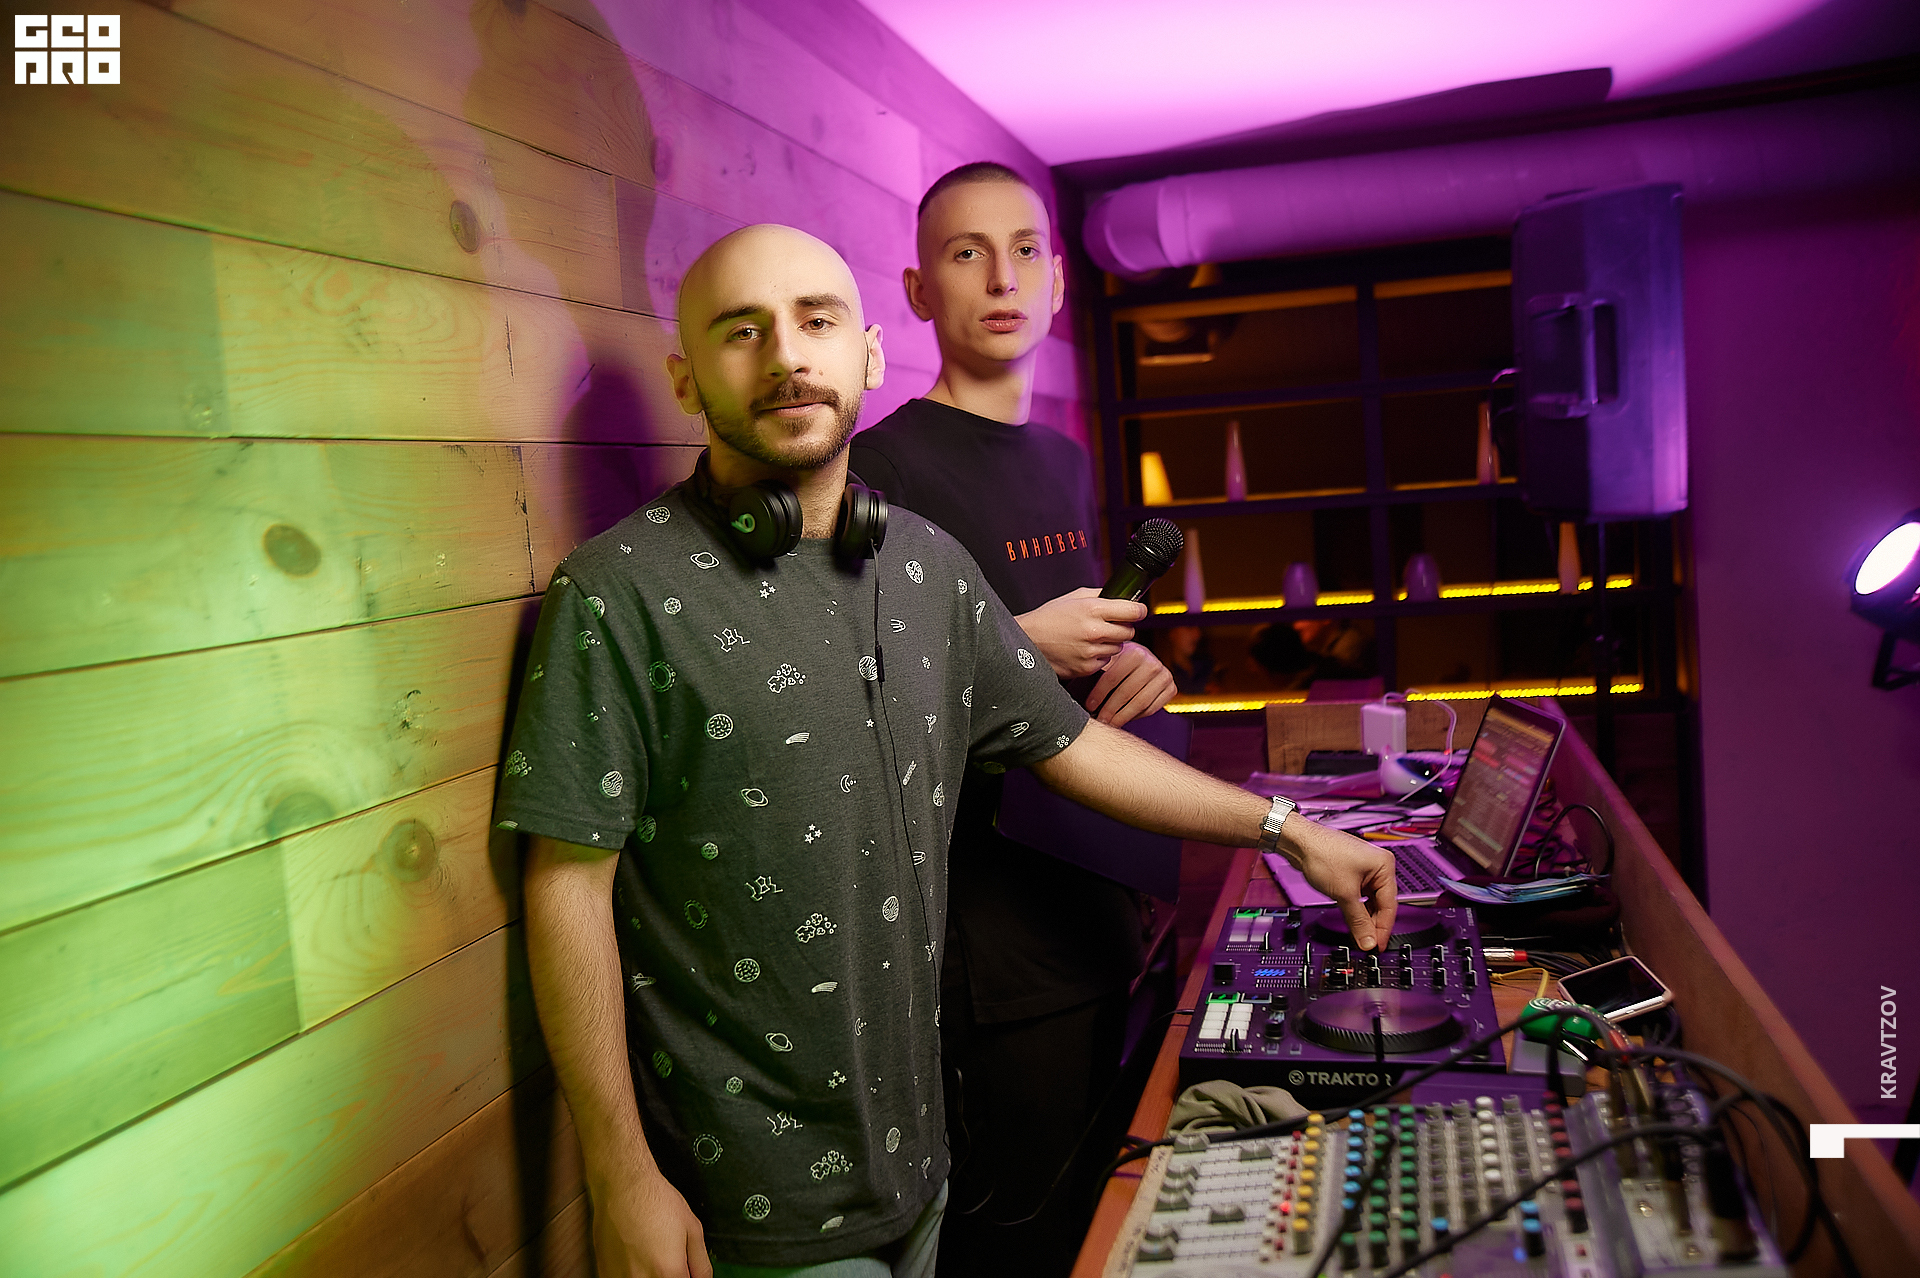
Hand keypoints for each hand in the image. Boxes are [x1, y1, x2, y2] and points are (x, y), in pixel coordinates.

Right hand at [589, 1170, 710, 1277]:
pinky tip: (635, 1258)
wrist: (623, 1186)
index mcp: (668, 1272)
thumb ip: (701, 1263)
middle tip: (666, 1260)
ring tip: (650, 1255)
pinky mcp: (605, 1273)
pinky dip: (631, 1274)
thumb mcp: (693, 1229)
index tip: (683, 1271)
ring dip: (649, 1276)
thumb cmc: (655, 1202)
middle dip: (668, 1276)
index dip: (685, 1277)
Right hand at [1017, 587, 1144, 677]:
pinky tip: (1085, 649)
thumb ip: (1100, 595)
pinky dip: (1100, 656)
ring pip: (1119, 647)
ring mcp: (1091, 651)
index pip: (1133, 611)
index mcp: (1092, 609)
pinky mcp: (1087, 667)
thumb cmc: (1048, 618)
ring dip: (1111, 643)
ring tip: (1092, 638)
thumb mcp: (1073, 597)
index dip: (1138, 610)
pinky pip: (1106, 661)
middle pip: (1130, 631)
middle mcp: (1094, 631)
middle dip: (1123, 628)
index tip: (1137, 611)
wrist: (1027, 640)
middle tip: (1109, 626)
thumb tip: (1122, 595)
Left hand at [1085, 642, 1176, 725]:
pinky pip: (1151, 708)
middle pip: (1126, 693)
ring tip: (1109, 723)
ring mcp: (1165, 676)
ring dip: (1122, 717)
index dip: (1098, 694)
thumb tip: (1075, 691)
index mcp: (1135, 652)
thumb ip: (1095, 670)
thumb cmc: (1116, 660)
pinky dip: (1136, 716)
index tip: (1089, 706)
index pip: (1112, 678)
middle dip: (1110, 710)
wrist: (1140, 658)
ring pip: (1140, 704)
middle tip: (1099, 720)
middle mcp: (1153, 663)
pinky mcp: (1171, 688)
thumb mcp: (1107, 659)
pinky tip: (1124, 718)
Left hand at [1284, 819, 1397, 950]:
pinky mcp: (1351, 872)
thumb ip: (1358, 921)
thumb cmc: (1322, 853)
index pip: (1390, 905)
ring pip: (1370, 901)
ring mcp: (1364, 869)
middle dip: (1374, 924)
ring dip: (1364, 918)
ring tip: (1359, 936)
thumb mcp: (1344, 894)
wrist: (1299, 842)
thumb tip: (1368, 940)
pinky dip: (1356, 908)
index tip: (1378, 946)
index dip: (1384, 929)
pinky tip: (1353, 921)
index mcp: (1384, 866)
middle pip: (1381, 903)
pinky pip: (1359, 895)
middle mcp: (1377, 866)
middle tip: (1367, 943)